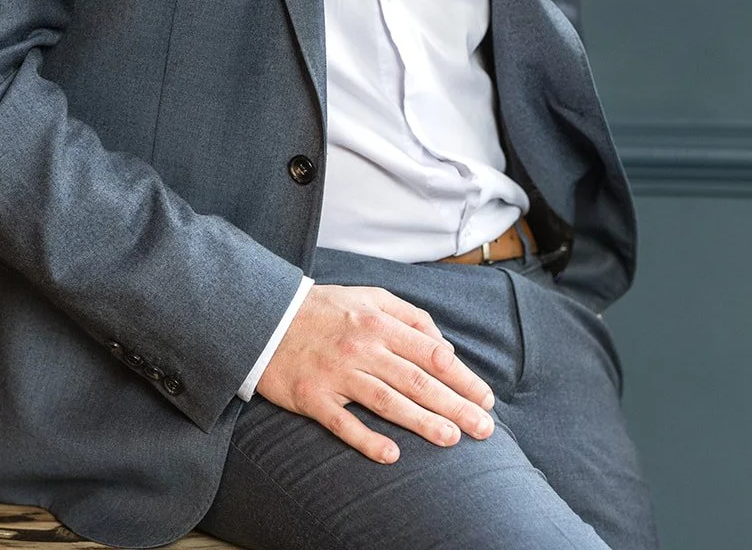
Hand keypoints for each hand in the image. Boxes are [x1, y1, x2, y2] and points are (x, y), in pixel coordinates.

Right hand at [255, 283, 495, 463]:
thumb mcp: (369, 297)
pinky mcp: (313, 397)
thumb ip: (409, 316)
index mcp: (378, 322)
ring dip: (422, 422)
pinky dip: (368, 439)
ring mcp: (337, 374)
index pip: (431, 353)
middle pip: (417, 380)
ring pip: (388, 402)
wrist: (266, 317)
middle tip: (483, 428)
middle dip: (455, 405)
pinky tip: (392, 454)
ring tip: (451, 439)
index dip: (462, 377)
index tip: (485, 398)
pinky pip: (344, 423)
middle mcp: (362, 347)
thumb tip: (442, 346)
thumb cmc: (325, 309)